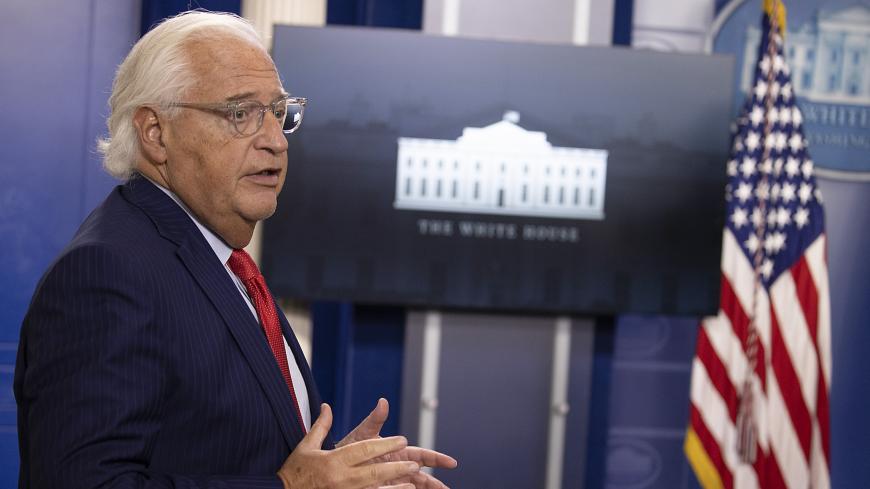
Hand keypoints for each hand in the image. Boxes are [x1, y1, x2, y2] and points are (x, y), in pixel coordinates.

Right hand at [278, 403, 420, 488]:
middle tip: (415, 463)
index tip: (402, 440)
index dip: (385, 444)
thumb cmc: (294, 471)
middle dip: (397, 467)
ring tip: (412, 481)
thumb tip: (327, 406)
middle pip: (375, 471)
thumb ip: (321, 426)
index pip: (365, 450)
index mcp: (333, 460)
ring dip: (395, 486)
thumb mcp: (306, 446)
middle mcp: (341, 478)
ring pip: (374, 488)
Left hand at [338, 398, 457, 488]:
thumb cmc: (351, 446)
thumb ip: (375, 420)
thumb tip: (382, 402)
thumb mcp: (364, 433)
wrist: (335, 463)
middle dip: (435, 482)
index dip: (437, 459)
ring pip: (414, 487)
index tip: (451, 462)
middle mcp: (398, 467)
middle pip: (422, 476)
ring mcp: (392, 481)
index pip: (422, 455)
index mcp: (398, 452)